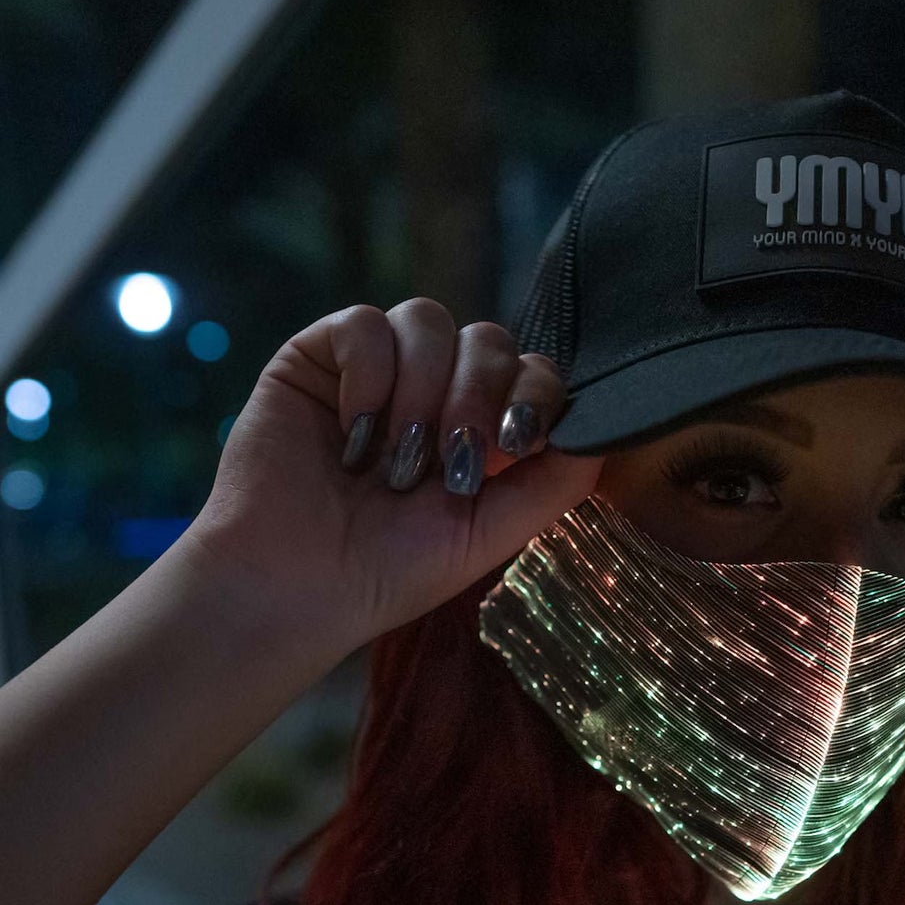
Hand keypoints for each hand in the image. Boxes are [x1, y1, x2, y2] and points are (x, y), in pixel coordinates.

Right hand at [182, 298, 602, 653]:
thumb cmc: (392, 571)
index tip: (514, 449)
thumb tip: (607, 430)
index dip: (533, 396)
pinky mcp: (319, 357)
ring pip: (429, 319)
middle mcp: (435, 391)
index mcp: (482, 429)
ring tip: (397, 464)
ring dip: (422, 393)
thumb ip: (555, 482)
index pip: (533, 373)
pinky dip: (368, 376)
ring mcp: (378, 370)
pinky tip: (353, 436)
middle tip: (449, 466)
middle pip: (488, 339)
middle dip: (476, 399)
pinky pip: (364, 323)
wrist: (298, 586)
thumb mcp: (493, 533)